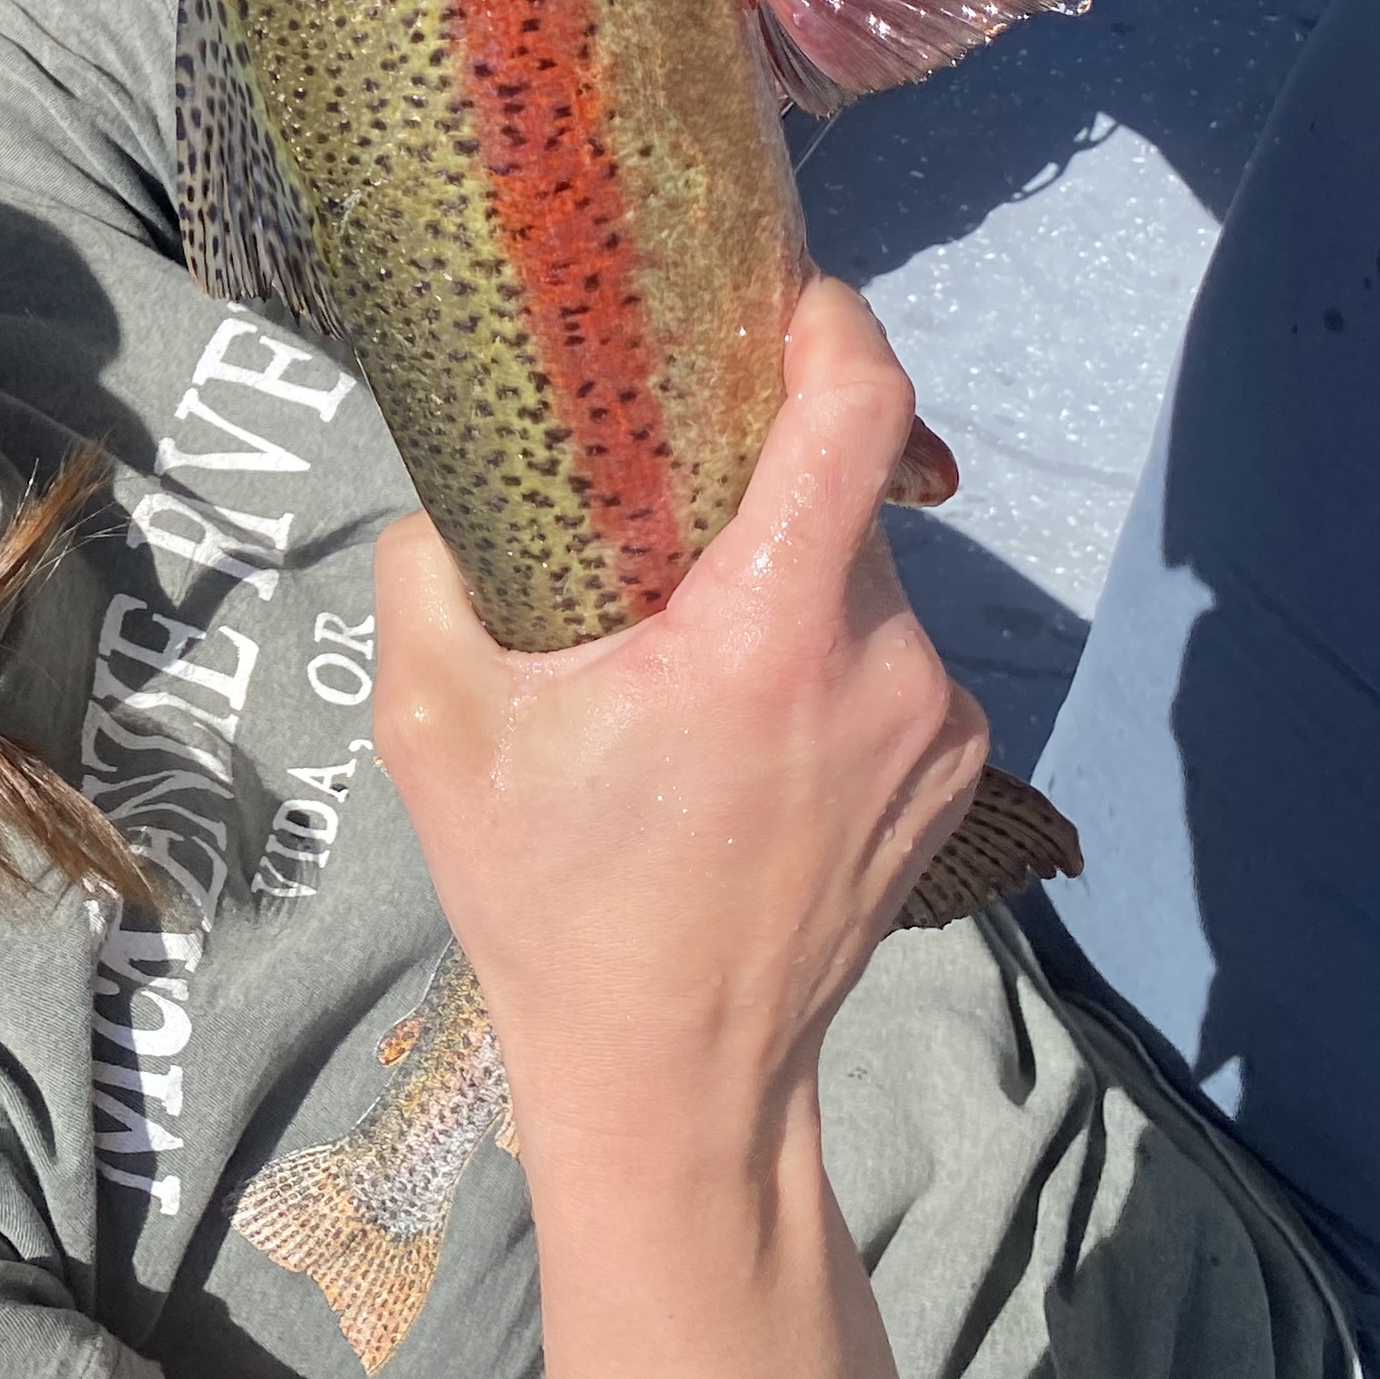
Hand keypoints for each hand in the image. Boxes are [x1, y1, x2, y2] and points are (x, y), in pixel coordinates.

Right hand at [367, 279, 986, 1161]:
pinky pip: (883, 653)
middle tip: (652, 511)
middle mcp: (882, 665)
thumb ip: (428, 573)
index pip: (858, 412)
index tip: (780, 300)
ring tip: (680, 648)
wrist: (677, 1078)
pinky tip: (734, 724)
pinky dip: (815, 651)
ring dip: (779, 575)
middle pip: (841, 493)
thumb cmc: (552, 900)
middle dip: (751, 482)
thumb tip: (447, 491)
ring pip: (861, 575)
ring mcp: (935, 723)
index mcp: (769, 635)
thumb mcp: (433, 726)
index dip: (834, 324)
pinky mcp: (951, 769)